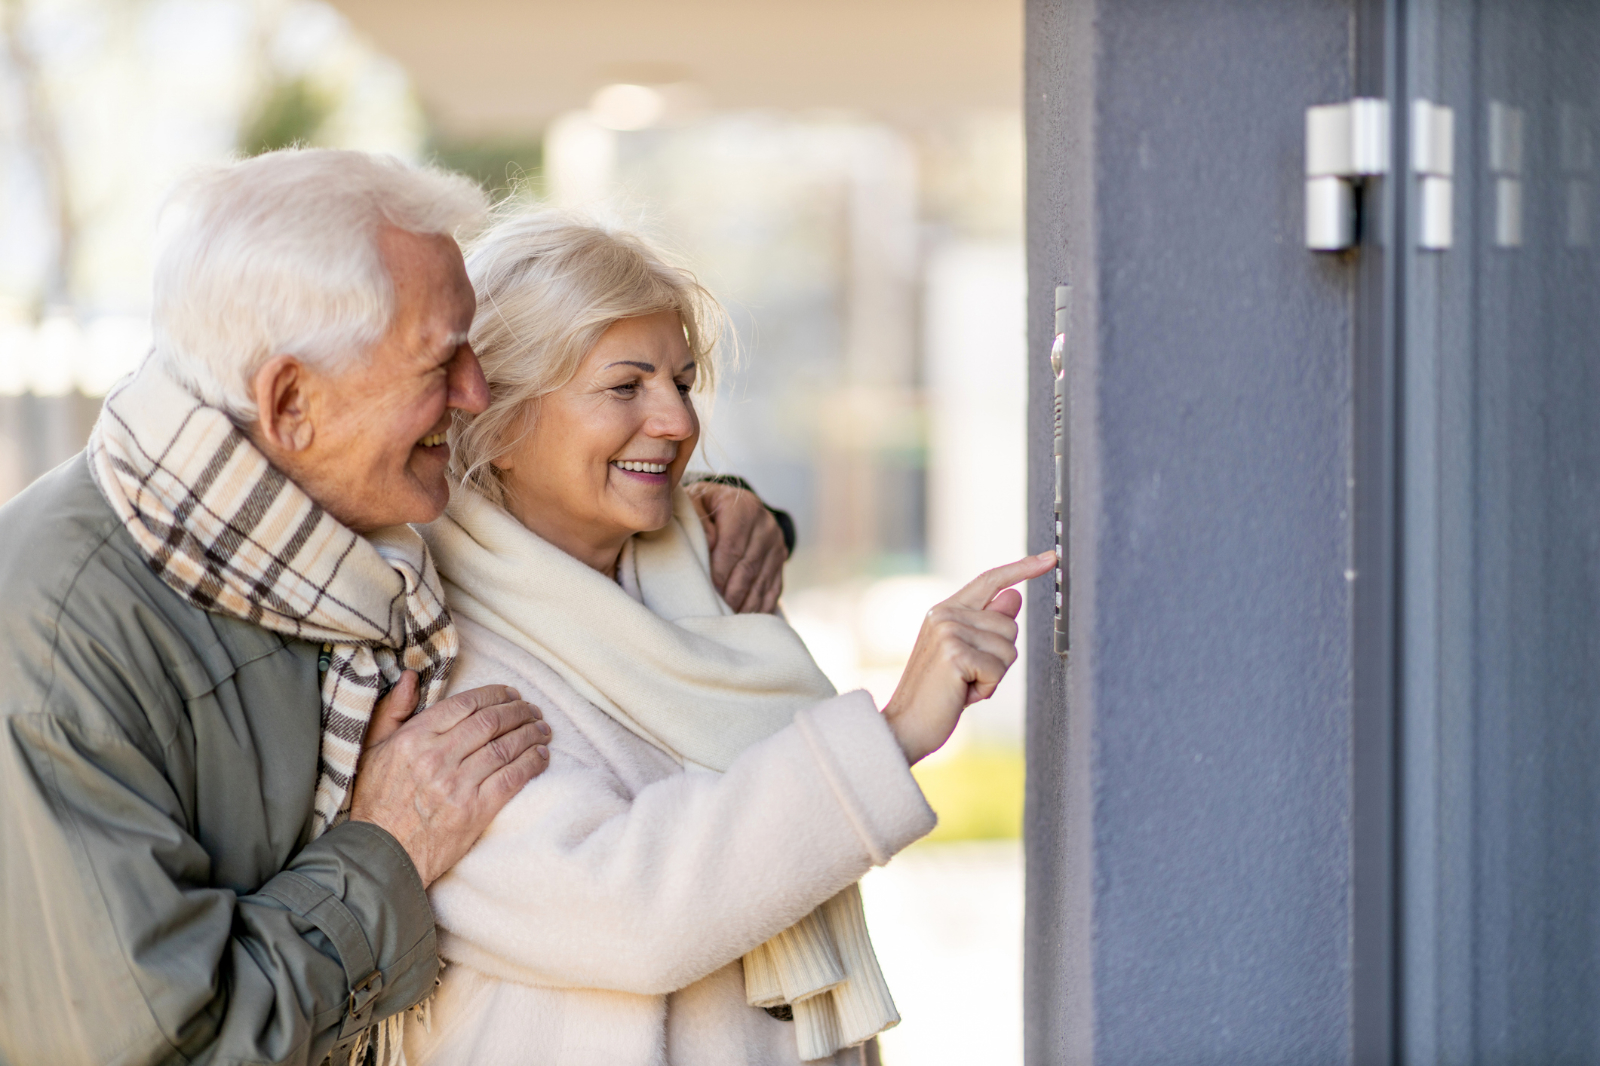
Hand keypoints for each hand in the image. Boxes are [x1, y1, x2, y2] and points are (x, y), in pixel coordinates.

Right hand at [349, 673, 550, 885]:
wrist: (381, 855)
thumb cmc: (376, 802)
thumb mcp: (372, 750)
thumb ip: (392, 711)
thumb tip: (410, 677)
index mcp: (413, 739)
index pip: (465, 704)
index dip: (495, 694)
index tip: (511, 694)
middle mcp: (436, 758)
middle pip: (491, 722)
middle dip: (519, 711)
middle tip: (532, 710)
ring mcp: (456, 785)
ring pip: (505, 747)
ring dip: (531, 734)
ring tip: (543, 729)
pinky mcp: (474, 811)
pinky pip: (512, 778)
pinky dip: (532, 763)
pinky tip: (542, 755)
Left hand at [686, 480, 787, 613]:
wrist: (733, 502)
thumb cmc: (706, 507)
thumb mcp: (696, 503)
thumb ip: (698, 519)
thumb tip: (708, 542)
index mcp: (744, 507)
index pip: (733, 546)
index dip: (720, 571)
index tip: (709, 589)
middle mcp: (765, 524)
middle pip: (749, 567)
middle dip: (732, 592)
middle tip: (718, 610)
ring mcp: (776, 543)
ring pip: (762, 580)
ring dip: (746, 603)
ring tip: (730, 618)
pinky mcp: (780, 559)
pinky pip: (774, 587)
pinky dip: (761, 605)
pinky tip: (748, 617)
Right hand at [882, 551, 1056, 764]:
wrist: (905, 725)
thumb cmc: (938, 693)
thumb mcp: (965, 654)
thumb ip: (987, 625)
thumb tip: (1014, 595)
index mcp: (945, 610)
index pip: (990, 580)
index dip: (1023, 568)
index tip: (1051, 558)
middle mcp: (945, 614)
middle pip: (1009, 626)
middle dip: (998, 658)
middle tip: (966, 677)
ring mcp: (948, 631)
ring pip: (1008, 649)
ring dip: (992, 676)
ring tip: (962, 686)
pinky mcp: (955, 654)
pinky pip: (998, 670)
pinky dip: (986, 688)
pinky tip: (961, 694)